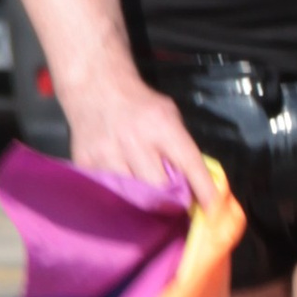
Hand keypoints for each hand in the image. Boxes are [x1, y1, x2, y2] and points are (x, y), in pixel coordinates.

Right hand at [62, 67, 216, 211]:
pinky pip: (108, 192)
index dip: (202, 189)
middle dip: (170, 202)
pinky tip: (123, 194)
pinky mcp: (86, 163)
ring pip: (132, 196)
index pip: (189, 163)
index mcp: (161, 125)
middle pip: (159, 188)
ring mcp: (107, 152)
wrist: (94, 86)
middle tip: (175, 208)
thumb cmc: (139, 104)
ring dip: (142, 204)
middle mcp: (134, 139)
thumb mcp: (168, 115)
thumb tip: (195, 186)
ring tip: (148, 204)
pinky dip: (118, 197)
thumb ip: (181, 147)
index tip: (211, 209)